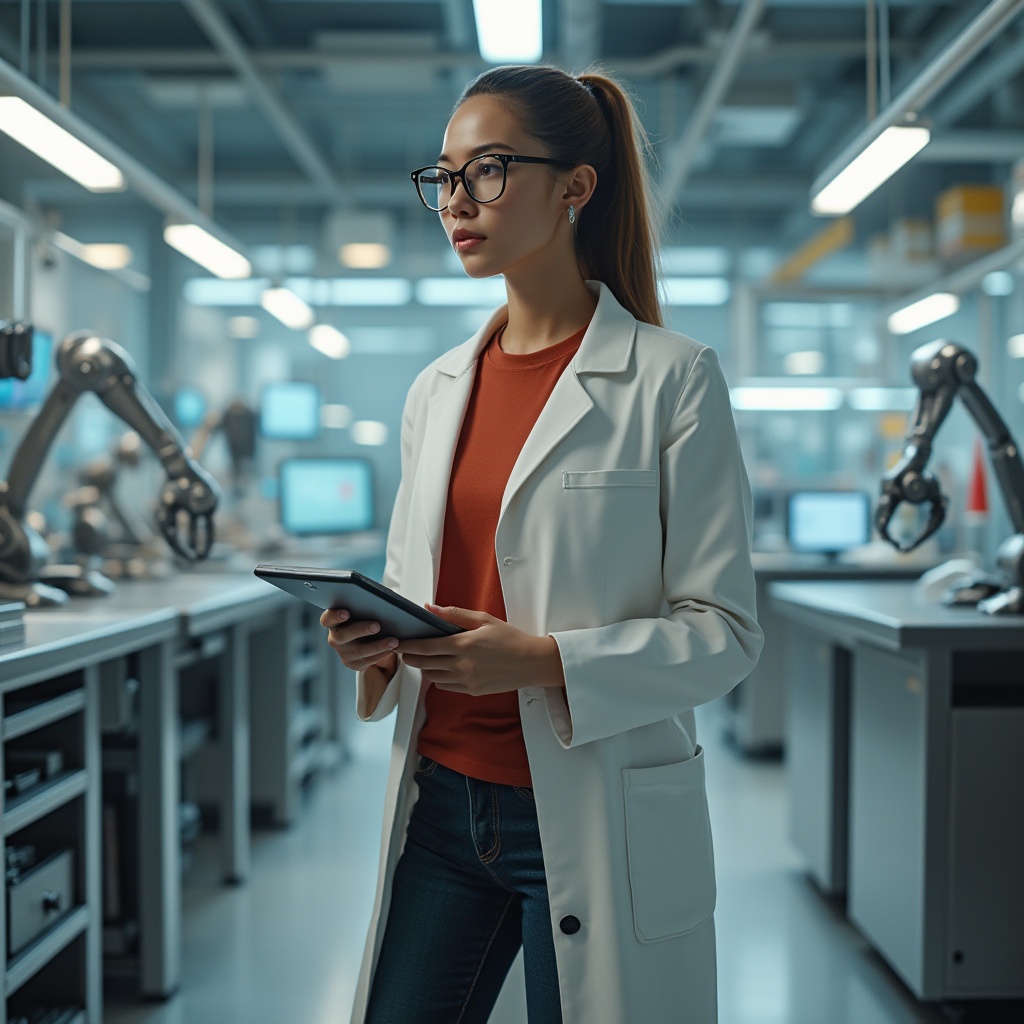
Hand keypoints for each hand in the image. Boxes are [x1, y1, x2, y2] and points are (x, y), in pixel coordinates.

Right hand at [320, 608, 398, 677]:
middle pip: (342, 636)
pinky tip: (392, 649)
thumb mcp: (362, 611)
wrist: (367, 638)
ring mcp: (343, 652)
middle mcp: (334, 638)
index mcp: (333, 622)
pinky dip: (381, 654)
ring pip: (358, 651)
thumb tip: (380, 602)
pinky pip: (366, 661)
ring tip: (393, 641)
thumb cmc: (365, 617)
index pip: (327, 618)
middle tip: (377, 626)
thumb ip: (365, 606)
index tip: (346, 613)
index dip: (335, 616)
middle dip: (361, 630)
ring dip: (377, 645)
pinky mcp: (353, 663)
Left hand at [397, 604, 563, 695]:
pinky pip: (447, 686)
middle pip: (425, 664)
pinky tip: (441, 670)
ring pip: (434, 677)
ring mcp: (467, 680)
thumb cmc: (510, 638)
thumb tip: (429, 607)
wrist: (532, 662)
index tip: (398, 643)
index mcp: (464, 644)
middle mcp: (462, 664)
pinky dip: (439, 679)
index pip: (426, 647)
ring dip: (425, 668)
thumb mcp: (484, 619)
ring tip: (423, 660)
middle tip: (403, 652)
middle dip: (410, 658)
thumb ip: (454, 613)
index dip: (409, 646)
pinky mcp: (473, 690)